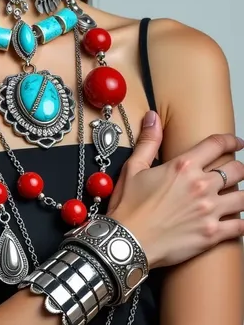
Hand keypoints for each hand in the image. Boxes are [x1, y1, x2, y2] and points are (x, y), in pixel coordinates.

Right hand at [107, 111, 243, 268]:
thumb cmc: (129, 206)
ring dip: (241, 194)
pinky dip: (242, 222)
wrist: (127, 241)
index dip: (230, 141)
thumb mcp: (134, 167)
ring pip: (243, 197)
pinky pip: (240, 226)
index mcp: (183, 166)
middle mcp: (201, 185)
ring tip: (237, 195)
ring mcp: (209, 210)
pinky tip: (238, 220)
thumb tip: (153, 117)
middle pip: (236, 170)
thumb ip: (148, 141)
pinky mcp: (212, 234)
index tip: (237, 142)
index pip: (216, 145)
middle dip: (239, 169)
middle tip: (236, 172)